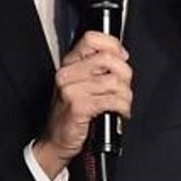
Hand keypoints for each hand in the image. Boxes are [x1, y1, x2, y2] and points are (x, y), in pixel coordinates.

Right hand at [33, 31, 131, 177]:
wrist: (55, 141)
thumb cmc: (70, 113)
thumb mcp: (80, 84)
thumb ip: (97, 68)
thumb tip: (121, 56)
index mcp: (69, 64)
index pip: (92, 38)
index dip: (113, 45)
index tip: (122, 57)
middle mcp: (68, 73)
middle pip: (108, 59)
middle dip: (125, 74)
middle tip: (124, 87)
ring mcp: (71, 89)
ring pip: (114, 82)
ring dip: (125, 95)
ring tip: (122, 102)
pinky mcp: (78, 106)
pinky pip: (112, 100)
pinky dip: (123, 107)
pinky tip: (120, 111)